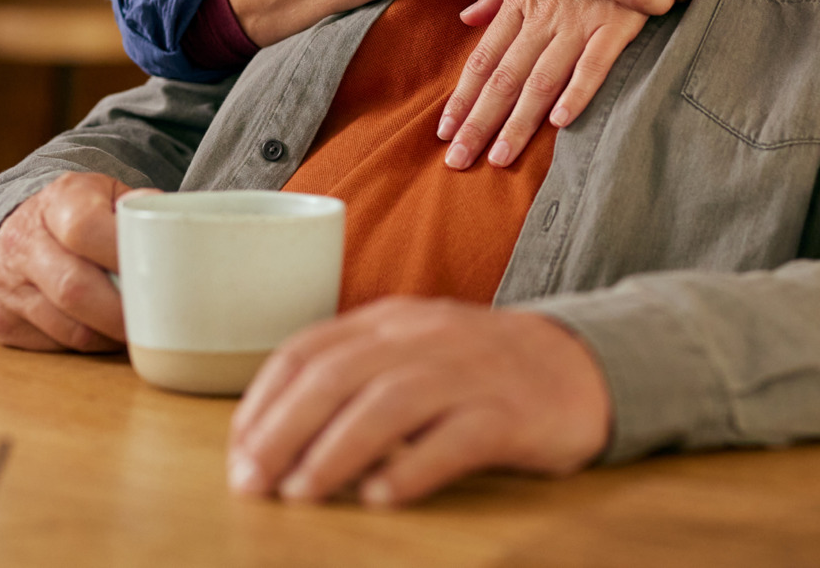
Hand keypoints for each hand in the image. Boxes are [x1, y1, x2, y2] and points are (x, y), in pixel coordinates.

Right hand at [0, 172, 150, 351]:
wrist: (18, 226)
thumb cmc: (80, 214)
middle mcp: (22, 241)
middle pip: (75, 289)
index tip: (152, 276)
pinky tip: (102, 332)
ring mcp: (5, 283)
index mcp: (59, 201)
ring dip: (109, 337)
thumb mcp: (108, 194)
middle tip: (155, 323)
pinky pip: (54, 346)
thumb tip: (166, 224)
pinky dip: (87, 346)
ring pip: (69, 329)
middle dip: (122, 314)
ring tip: (135, 330)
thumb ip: (138, 207)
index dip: (121, 258)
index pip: (86, 230)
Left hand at [227, 298, 610, 506]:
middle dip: (284, 428)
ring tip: (302, 493)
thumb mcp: (412, 352)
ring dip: (336, 450)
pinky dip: (414, 467)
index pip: (309, 348)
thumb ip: (354, 375)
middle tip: (251, 480)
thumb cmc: (479, 371)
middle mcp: (424, 339)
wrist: (581, 366)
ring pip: (391, 403)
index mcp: (391, 322)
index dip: (264, 399)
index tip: (238, 449)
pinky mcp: (511, 413)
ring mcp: (470, 373)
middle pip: (339, 374)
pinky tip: (383, 496)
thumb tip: (274, 435)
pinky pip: (457, 437)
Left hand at [436, 0, 648, 169]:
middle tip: (459, 159)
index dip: (463, 97)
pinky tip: (559, 122)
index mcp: (522, 3)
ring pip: (542, 78)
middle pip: (505, 77)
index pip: (484, 59)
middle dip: (479, 121)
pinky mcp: (618, 22)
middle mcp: (545, 16)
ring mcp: (581, 20)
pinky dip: (578, 91)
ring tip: (500, 157)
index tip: (445, 132)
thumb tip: (466, 18)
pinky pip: (596, 63)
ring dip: (519, 122)